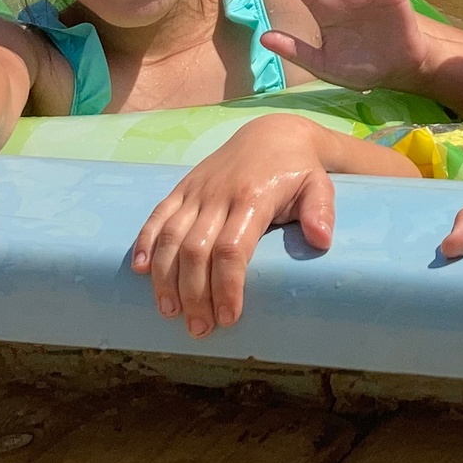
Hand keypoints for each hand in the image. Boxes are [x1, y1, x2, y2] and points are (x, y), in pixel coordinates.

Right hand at [131, 115, 336, 335]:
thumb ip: (321, 211)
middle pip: (195, 250)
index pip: (231, 249)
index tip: (228, 317)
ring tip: (169, 312)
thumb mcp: (319, 185)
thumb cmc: (297, 169)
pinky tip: (140, 271)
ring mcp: (196, 192)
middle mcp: (218, 196)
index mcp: (252, 198)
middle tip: (199, 329)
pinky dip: (145, 242)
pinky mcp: (182, 188)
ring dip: (165, 278)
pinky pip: (157, 216)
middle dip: (193, 294)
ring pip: (170, 237)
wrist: (272, 134)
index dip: (226, 285)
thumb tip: (321, 240)